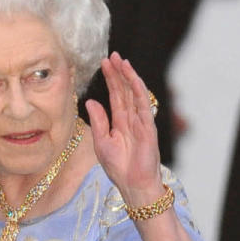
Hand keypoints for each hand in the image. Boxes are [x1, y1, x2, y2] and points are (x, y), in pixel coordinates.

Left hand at [85, 53, 162, 206]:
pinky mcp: (148, 126)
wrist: (133, 185)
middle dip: (118, 72)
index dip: (111, 79)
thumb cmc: (119, 168)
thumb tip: (91, 101)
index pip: (116, 95)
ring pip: (134, 93)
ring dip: (128, 76)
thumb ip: (98, 121)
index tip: (104, 63)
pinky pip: (143, 104)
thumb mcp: (102, 142)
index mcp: (120, 122)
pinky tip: (132, 77)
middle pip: (125, 90)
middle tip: (112, 55)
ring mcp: (141, 121)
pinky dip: (138, 90)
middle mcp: (131, 118)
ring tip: (121, 61)